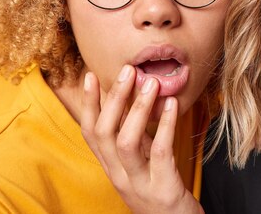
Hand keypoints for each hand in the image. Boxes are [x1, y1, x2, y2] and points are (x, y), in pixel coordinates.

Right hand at [81, 65, 202, 213]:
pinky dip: (165, 126)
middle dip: (113, 99)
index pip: (90, 133)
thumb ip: (135, 135)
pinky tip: (172, 105)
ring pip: (127, 142)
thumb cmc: (160, 188)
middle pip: (104, 133)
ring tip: (151, 83)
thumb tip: (132, 97)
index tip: (89, 75)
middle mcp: (119, 176)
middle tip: (128, 70)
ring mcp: (139, 184)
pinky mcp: (163, 189)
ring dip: (137, 109)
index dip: (88, 104)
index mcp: (111, 167)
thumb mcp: (141, 161)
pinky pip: (160, 153)